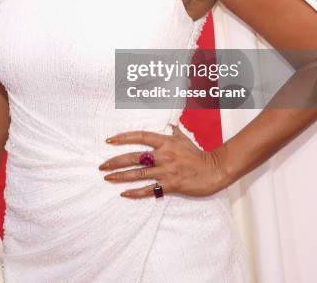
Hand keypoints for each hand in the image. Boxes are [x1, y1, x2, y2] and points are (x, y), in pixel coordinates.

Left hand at [99, 125, 228, 198]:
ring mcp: (166, 170)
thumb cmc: (198, 154)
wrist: (214, 170)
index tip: (109, 140)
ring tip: (107, 178)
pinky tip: (124, 193)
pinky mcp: (170, 185)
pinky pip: (149, 189)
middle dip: (116, 161)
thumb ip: (173, 132)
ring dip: (121, 176)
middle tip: (102, 166)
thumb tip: (169, 124)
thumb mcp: (184, 138)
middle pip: (134, 157)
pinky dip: (135, 192)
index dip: (124, 137)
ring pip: (138, 173)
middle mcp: (164, 155)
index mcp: (165, 142)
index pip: (140, 136)